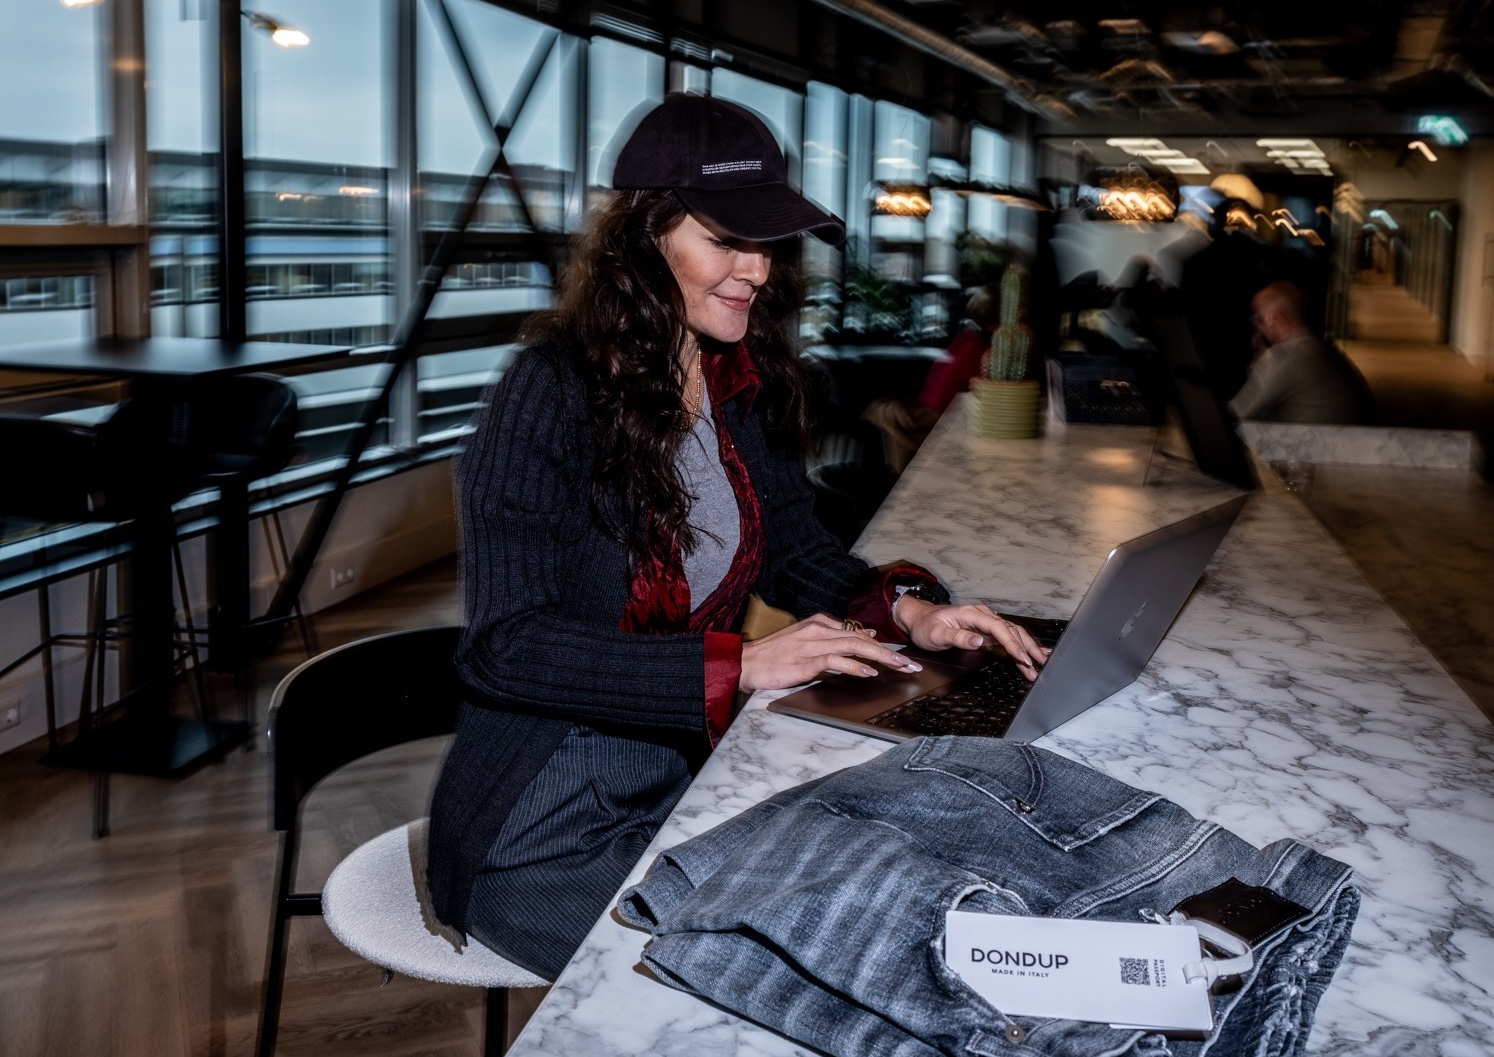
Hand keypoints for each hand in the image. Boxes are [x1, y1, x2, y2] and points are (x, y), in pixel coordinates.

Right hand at [739, 614, 923, 692]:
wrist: (746, 662)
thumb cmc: (775, 655)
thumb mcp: (806, 641)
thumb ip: (834, 638)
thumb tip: (865, 634)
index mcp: (821, 623)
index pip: (858, 633)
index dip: (882, 645)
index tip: (902, 658)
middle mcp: (820, 629)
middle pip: (863, 638)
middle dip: (890, 653)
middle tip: (911, 665)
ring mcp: (813, 644)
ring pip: (855, 646)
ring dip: (881, 658)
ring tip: (900, 668)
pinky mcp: (807, 659)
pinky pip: (836, 660)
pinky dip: (855, 666)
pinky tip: (869, 673)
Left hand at [895, 599, 1049, 679]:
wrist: (919, 617)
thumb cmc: (926, 625)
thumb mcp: (937, 633)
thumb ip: (958, 637)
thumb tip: (979, 641)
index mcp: (972, 614)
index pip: (998, 628)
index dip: (1012, 643)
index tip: (1022, 657)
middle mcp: (982, 615)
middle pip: (1011, 630)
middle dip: (1027, 647)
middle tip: (1040, 664)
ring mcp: (986, 621)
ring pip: (1013, 632)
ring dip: (1028, 647)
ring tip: (1041, 662)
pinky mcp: (986, 629)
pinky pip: (1008, 635)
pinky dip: (1021, 644)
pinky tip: (1032, 652)